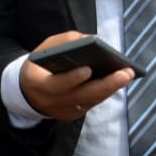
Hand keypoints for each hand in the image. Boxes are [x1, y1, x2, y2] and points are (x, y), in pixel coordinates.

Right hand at [18, 31, 135, 121]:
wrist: (28, 92)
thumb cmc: (39, 65)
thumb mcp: (44, 49)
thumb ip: (64, 42)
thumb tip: (91, 39)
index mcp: (38, 84)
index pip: (56, 84)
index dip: (72, 78)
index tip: (88, 69)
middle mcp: (50, 102)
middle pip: (81, 96)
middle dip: (105, 84)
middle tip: (125, 73)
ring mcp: (62, 111)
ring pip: (90, 101)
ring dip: (110, 88)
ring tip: (127, 74)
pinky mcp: (72, 116)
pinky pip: (91, 104)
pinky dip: (104, 92)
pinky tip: (117, 82)